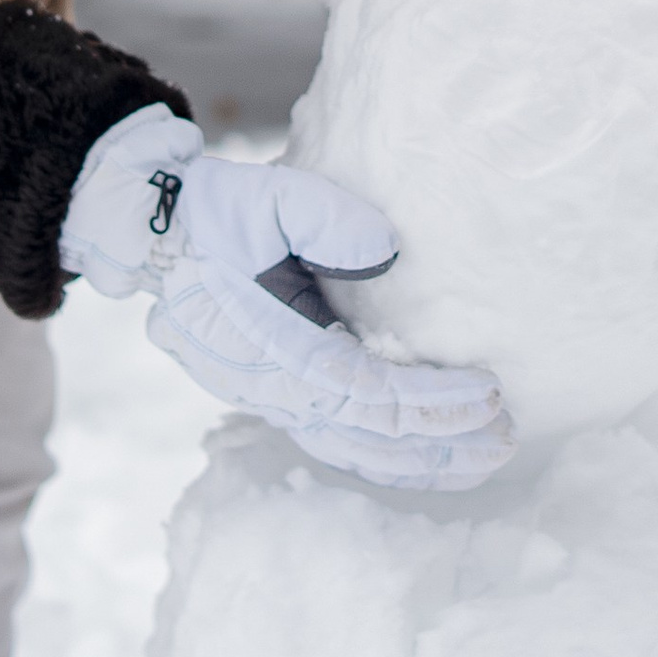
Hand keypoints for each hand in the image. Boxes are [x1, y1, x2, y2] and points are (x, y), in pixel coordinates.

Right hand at [60, 106, 512, 492]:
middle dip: (440, 444)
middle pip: (368, 440)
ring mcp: (269, 399)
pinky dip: (388, 455)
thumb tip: (386, 251)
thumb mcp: (266, 196)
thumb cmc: (215, 214)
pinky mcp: (276, 395)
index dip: (430, 402)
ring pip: (354, 452)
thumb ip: (325, 218)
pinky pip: (339, 442)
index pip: (366, 395)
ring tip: (484, 455)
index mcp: (270, 349)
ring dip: (421, 460)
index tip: (488, 391)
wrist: (152, 235)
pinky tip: (429, 455)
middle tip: (505, 435)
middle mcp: (270, 388)